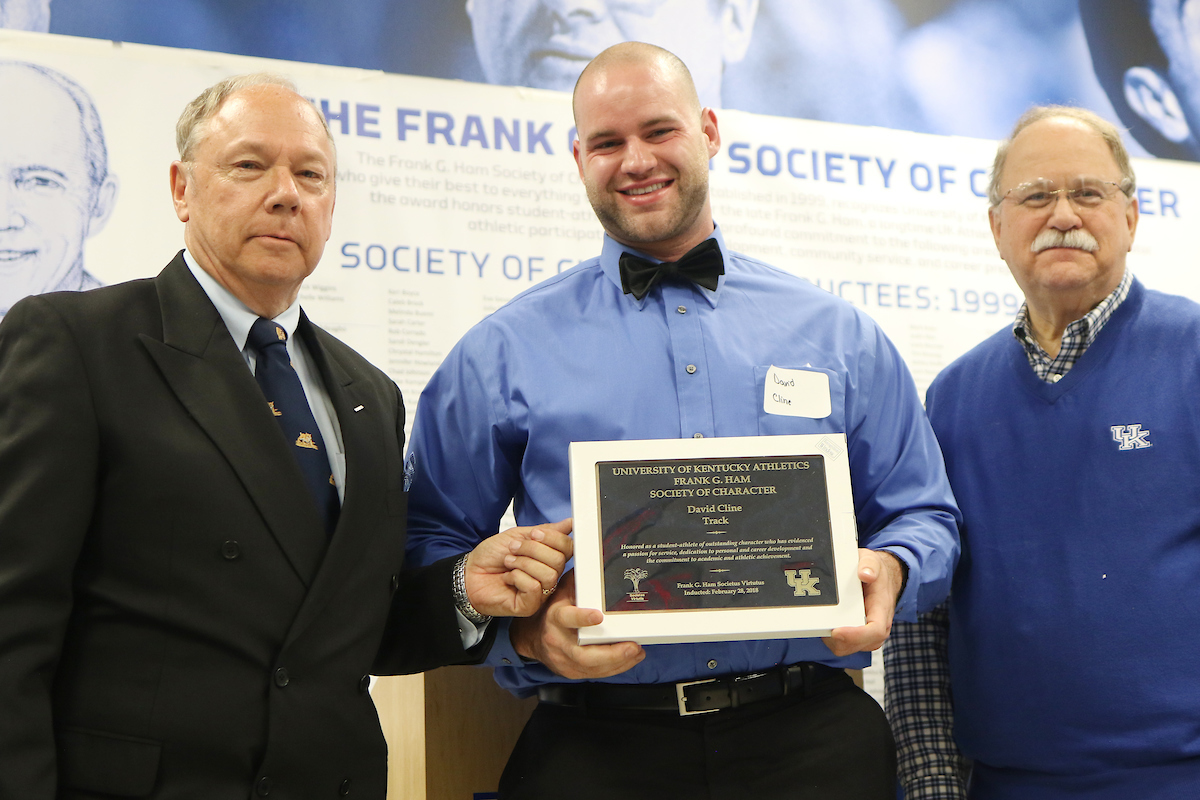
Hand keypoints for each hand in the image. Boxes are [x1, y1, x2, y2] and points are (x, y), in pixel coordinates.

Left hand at [464, 518, 572, 617]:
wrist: (470, 573)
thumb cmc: (491, 556)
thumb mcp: (518, 535)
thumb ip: (545, 531)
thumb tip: (569, 523)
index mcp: (549, 558)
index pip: (568, 548)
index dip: (554, 538)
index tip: (535, 533)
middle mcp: (549, 576)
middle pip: (559, 561)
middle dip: (533, 549)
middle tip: (514, 548)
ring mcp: (541, 593)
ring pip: (549, 575)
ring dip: (524, 563)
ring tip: (508, 562)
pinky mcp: (530, 605)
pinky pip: (535, 588)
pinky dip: (518, 577)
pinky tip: (508, 578)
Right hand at [510, 571, 644, 679]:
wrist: (532, 637)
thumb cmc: (551, 610)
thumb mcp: (561, 591)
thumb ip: (578, 581)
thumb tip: (596, 563)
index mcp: (555, 618)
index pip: (568, 618)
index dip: (582, 618)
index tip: (599, 616)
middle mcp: (558, 642)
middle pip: (584, 655)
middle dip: (611, 653)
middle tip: (632, 646)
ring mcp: (564, 661)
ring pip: (592, 668)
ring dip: (618, 662)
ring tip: (637, 652)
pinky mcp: (572, 672)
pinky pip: (596, 674)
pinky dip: (615, 668)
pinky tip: (630, 659)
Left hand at [823, 549, 904, 656]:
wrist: (878, 577)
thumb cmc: (875, 572)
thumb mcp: (872, 561)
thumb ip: (870, 565)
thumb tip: (865, 574)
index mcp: (882, 609)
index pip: (875, 630)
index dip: (856, 635)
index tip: (837, 631)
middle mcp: (876, 625)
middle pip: (858, 645)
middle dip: (838, 641)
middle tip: (821, 627)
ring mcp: (865, 632)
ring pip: (848, 647)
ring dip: (832, 641)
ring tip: (820, 625)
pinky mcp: (854, 634)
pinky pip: (842, 644)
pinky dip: (830, 639)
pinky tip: (822, 625)